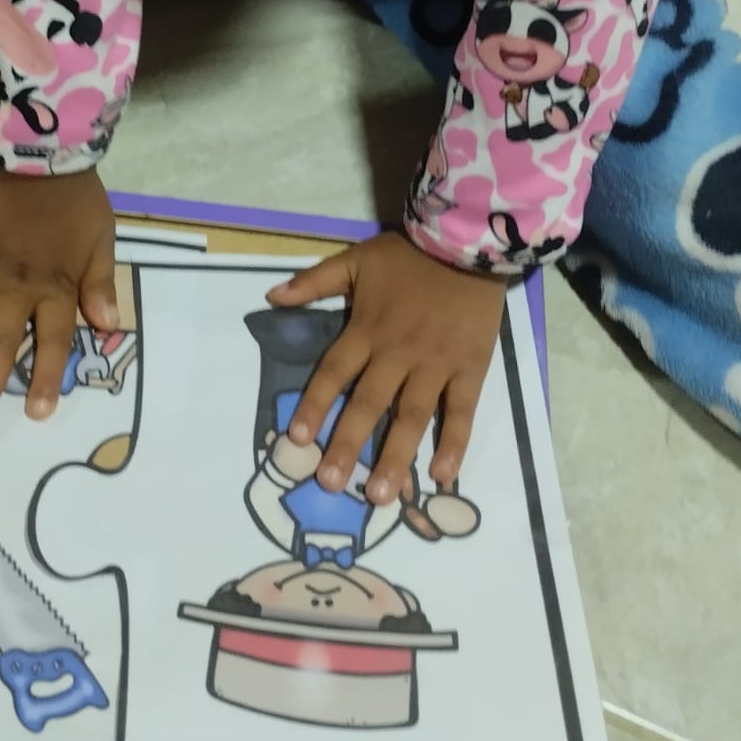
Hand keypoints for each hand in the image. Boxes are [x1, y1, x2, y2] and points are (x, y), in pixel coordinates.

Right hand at [0, 162, 115, 436]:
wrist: (39, 151)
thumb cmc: (76, 198)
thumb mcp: (102, 238)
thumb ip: (100, 283)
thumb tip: (108, 327)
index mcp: (55, 287)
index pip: (52, 341)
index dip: (45, 377)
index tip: (34, 415)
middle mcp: (15, 286)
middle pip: (0, 344)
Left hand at [265, 232, 507, 506]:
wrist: (466, 244)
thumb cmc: (408, 257)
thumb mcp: (354, 259)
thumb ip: (313, 282)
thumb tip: (270, 297)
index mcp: (367, 329)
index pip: (334, 372)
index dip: (315, 405)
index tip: (297, 439)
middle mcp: (398, 353)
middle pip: (369, 403)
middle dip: (348, 444)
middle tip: (330, 484)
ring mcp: (436, 364)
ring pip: (412, 416)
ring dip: (395, 456)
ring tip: (379, 496)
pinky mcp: (470, 369)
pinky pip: (461, 411)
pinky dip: (454, 443)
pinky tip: (441, 477)